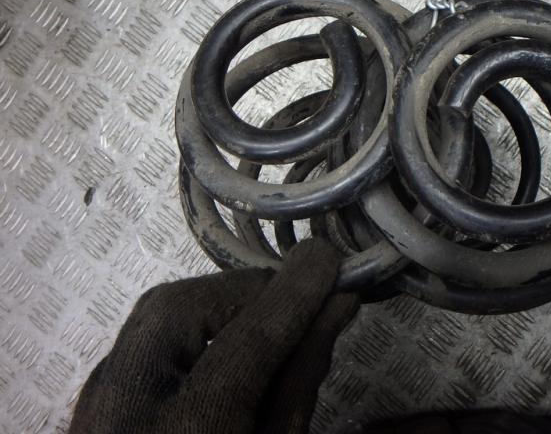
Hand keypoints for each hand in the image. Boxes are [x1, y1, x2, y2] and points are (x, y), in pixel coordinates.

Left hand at [69, 238, 357, 433]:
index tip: (328, 259)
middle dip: (246, 291)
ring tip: (267, 315)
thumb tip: (335, 310)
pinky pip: (147, 332)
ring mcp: (99, 399)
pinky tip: (226, 336)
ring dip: (218, 300)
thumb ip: (301, 380)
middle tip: (296, 298)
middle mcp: (127, 410)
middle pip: (181, 309)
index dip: (295, 293)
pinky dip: (193, 320)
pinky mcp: (96, 392)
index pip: (248, 340)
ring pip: (157, 311)